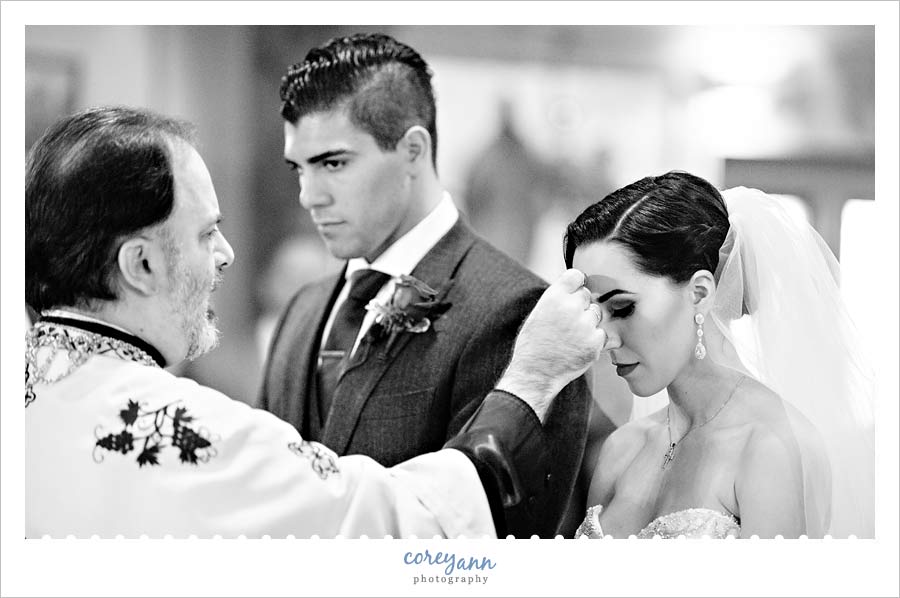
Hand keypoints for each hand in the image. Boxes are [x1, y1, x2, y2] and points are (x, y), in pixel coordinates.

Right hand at [496, 269, 606, 420]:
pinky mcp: (594, 342)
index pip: (576, 276)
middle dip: (581, 306)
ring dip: (589, 322)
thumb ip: (558, 300)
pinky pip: (602, 333)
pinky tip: (577, 347)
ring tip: (572, 336)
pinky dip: (594, 340)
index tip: (574, 292)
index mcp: (553, 297)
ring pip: (596, 313)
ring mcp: (584, 325)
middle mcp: (570, 307)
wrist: (534, 374)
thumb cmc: (533, 346)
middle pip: (587, 295)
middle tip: (568, 323)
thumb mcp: (539, 314)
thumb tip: (577, 291)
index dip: (576, 285)